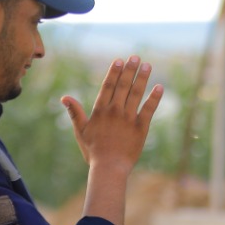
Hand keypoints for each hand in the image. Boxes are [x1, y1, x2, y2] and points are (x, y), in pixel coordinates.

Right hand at [60, 56, 163, 172]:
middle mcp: (115, 111)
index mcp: (100, 111)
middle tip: (136, 57)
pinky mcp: (141, 128)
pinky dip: (154, 98)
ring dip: (142, 78)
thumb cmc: (93, 151)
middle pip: (123, 86)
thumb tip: (65, 97)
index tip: (120, 60)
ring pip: (136, 94)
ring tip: (147, 65)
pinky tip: (159, 87)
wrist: (109, 167)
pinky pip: (149, 110)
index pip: (108, 86)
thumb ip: (75, 113)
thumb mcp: (81, 131)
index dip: (114, 72)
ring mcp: (128, 118)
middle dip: (130, 70)